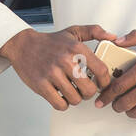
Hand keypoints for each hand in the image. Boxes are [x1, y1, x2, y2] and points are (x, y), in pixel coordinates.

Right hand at [0, 24, 118, 111]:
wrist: (22, 45)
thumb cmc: (50, 42)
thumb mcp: (73, 32)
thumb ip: (94, 31)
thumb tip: (113, 37)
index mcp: (76, 48)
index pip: (101, 70)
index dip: (105, 82)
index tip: (102, 84)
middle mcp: (65, 61)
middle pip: (89, 89)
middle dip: (89, 92)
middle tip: (84, 89)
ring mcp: (52, 74)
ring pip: (75, 99)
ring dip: (76, 99)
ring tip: (72, 91)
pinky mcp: (41, 85)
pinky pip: (60, 104)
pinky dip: (63, 104)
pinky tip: (61, 95)